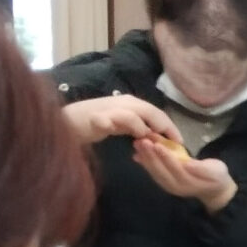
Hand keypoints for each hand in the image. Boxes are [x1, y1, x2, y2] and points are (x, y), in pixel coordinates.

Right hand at [62, 95, 180, 145]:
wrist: (66, 121)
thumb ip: (137, 129)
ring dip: (144, 127)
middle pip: (150, 111)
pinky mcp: (95, 117)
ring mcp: (109, 108)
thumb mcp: (120, 126)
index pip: (156, 113)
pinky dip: (117, 125)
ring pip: (134, 114)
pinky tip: (127, 135)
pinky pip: (109, 119)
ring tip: (151, 141)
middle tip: (175, 144)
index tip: (181, 142)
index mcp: (130, 104)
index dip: (170, 126)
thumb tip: (153, 136)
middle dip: (165, 127)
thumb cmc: (93, 124)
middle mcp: (122, 102)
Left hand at [133, 136, 237, 211]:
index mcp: (189, 182)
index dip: (166, 156)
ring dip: (145, 158)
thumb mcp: (217, 171)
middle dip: (150, 155)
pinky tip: (136, 154)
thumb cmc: (217, 176)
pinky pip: (153, 173)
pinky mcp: (165, 182)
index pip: (175, 168)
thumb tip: (188, 164)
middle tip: (142, 141)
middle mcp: (175, 186)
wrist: (214, 190)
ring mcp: (168, 185)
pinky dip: (144, 163)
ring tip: (137, 144)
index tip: (157, 144)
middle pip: (160, 170)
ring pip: (154, 172)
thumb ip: (202, 169)